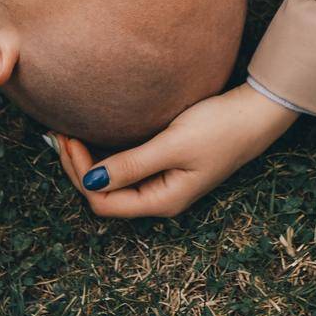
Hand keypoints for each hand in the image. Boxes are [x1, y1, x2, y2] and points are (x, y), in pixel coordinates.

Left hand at [50, 83, 296, 217]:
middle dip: (78, 168)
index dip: (80, 175)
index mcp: (162, 201)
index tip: (69, 139)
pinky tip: (93, 135)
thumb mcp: (173, 145)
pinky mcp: (165, 166)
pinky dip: (104, 154)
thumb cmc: (219, 128)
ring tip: (67, 134)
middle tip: (59, 133)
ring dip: (87, 161)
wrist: (256, 113)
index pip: (103, 202)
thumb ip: (132, 164)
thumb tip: (90, 180)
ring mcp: (162, 183)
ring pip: (112, 181)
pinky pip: (124, 168)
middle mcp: (159, 198)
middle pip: (104, 195)